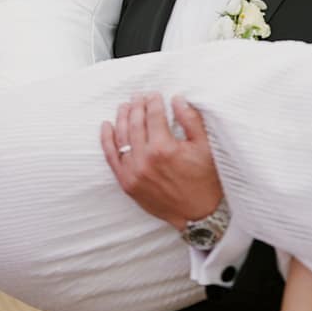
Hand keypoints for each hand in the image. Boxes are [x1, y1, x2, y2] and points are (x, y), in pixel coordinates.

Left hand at [102, 93, 222, 228]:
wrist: (198, 215)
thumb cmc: (204, 180)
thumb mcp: (205, 146)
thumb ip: (191, 120)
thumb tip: (177, 99)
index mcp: (164, 148)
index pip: (153, 115)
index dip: (153, 102)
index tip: (154, 95)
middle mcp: (145, 159)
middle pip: (136, 123)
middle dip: (137, 106)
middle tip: (138, 96)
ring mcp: (133, 172)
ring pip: (122, 137)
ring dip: (122, 118)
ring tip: (125, 106)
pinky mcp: (127, 184)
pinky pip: (111, 158)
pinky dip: (107, 140)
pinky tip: (106, 126)